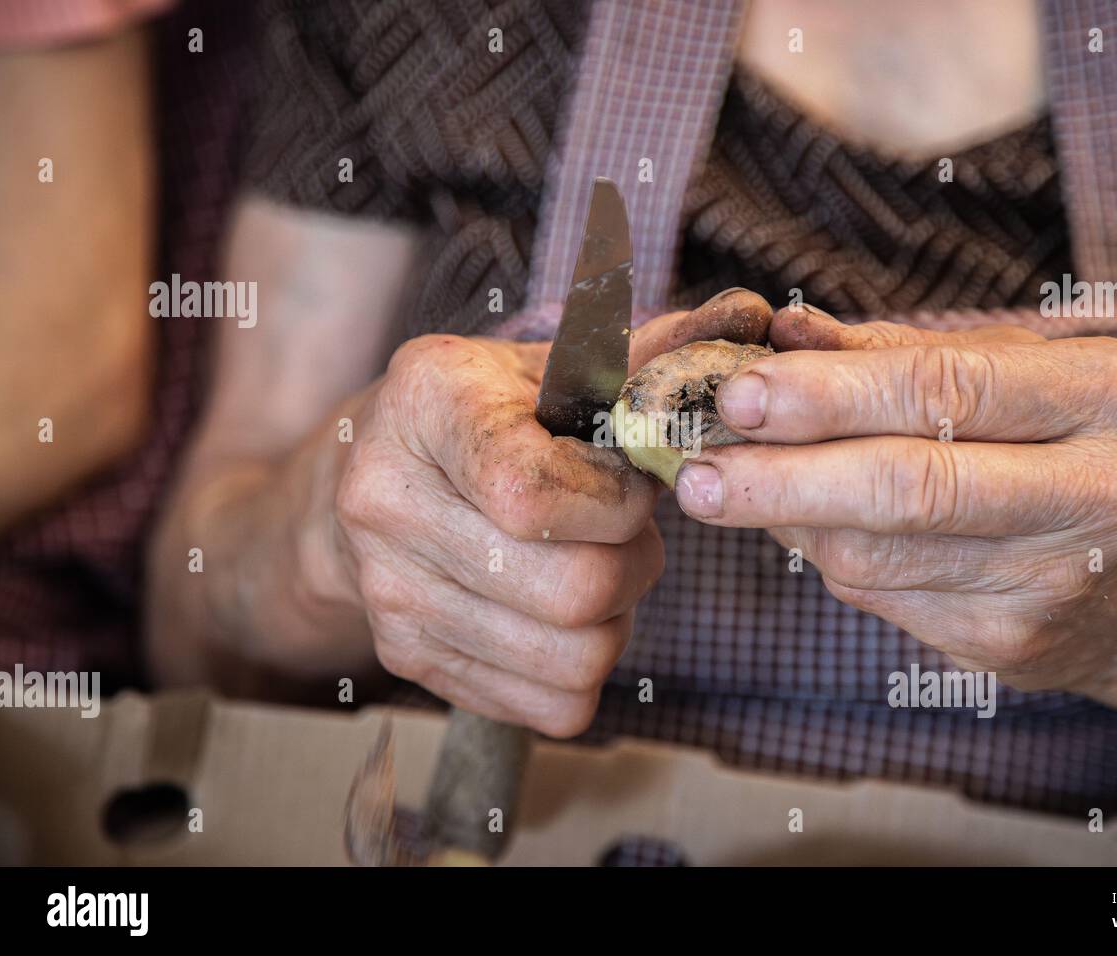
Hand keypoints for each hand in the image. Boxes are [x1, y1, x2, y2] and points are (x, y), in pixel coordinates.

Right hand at [331, 334, 659, 735]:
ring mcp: (390, 591)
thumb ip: (651, 354)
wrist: (363, 476)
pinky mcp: (408, 657)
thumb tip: (752, 313)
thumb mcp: (553, 366)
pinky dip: (584, 670)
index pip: (534, 495)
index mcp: (427, 405)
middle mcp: (387, 501)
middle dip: (635, 565)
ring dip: (616, 621)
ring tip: (597, 568)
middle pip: (572, 590)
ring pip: (574, 659)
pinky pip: (551, 706)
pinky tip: (563, 617)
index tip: (632, 487)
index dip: (615, 505)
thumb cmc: (486, 412)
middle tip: (629, 533)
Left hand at [671, 304, 1116, 713]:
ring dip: (786, 521)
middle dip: (783, 478)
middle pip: (909, 485)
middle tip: (693, 470)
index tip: (736, 394)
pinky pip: (879, 598)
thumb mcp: (1016, 378)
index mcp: (1108, 394)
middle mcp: (1101, 491)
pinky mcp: (1012, 646)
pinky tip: (806, 529)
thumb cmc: (1067, 449)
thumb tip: (781, 327)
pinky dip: (825, 558)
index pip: (943, 389)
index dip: (827, 394)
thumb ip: (899, 353)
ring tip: (731, 488)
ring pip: (878, 553)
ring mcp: (1058, 581)